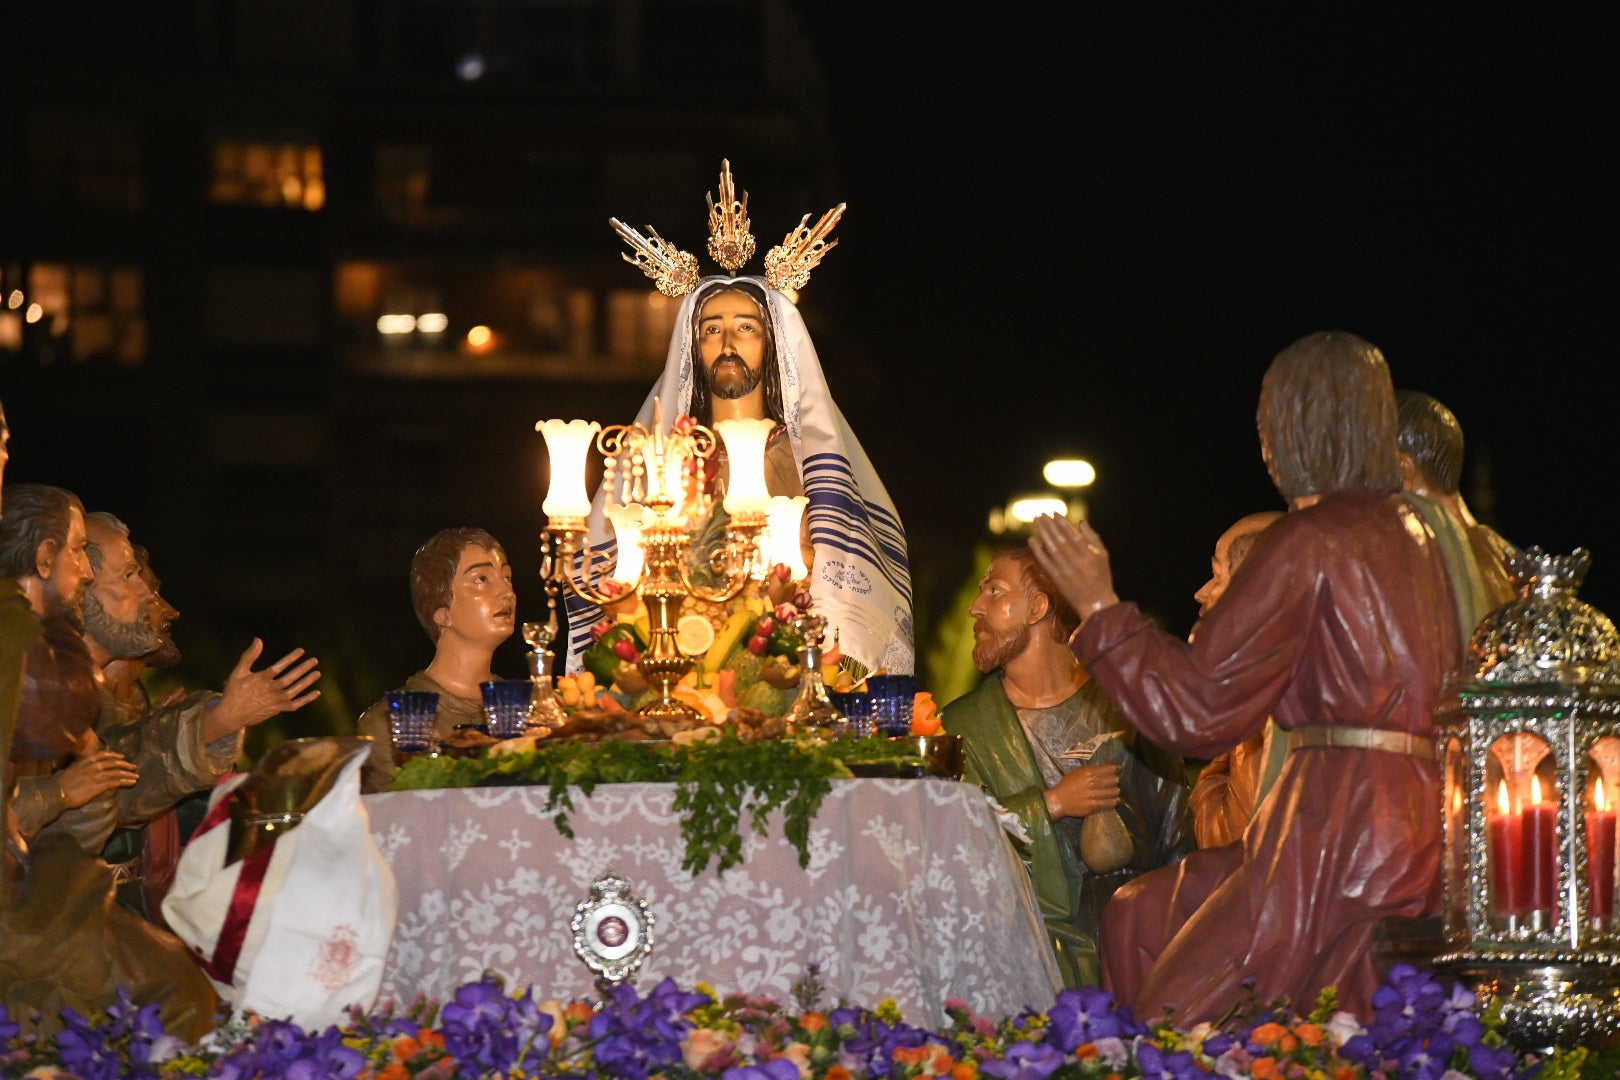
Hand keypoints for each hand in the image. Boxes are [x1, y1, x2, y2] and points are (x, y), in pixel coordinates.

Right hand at [57, 750, 139, 808]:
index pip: (104, 755)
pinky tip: (132, 783)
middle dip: (125, 764)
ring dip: (128, 774)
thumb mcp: (69, 770)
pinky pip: (116, 782)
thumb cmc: (59, 784)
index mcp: (86, 760)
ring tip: (136, 777)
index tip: (122, 756)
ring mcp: (97, 775)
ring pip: (118, 772)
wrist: (56, 793)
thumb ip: (79, 768)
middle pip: (114, 763)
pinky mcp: (99, 785)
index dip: (115, 755)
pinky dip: (126, 781)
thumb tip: (81, 769)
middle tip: (133, 767)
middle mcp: (94, 765)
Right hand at [202, 638, 322, 741]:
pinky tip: (317, 692)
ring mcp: (275, 701)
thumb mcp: (238, 672)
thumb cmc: (234, 691)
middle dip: (303, 669)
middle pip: (290, 679)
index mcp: (260, 680)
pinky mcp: (277, 709)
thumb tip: (258, 639)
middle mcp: (269, 690)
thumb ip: (249, 656)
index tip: (302, 651)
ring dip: (307, 682)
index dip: (290, 658)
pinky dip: (306, 699)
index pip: (279, 667)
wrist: (231, 716)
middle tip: (314, 660)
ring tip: (317, 673)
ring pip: (294, 691)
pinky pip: (295, 705)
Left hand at [1029, 514, 1119, 621]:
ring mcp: (1065, 571)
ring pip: (1051, 548)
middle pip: (1060, 539)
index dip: (1063, 523)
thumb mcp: (1103, 556)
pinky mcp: (1056, 579)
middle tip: (1041, 514)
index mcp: (1090, 555)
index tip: (1054, 513)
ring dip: (1042, 533)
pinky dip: (1037, 551)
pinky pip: (1044, 562)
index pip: (1073, 534)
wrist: (1096, 603)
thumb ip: (1093, 538)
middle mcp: (1077, 562)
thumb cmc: (1101, 577)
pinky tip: (1031, 540)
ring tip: (1036, 521)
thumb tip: (1080, 522)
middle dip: (1049, 525)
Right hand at [1044, 763, 1120, 819]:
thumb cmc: (1067, 785)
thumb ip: (1090, 770)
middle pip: (1114, 780)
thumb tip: (1104, 769)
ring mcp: (1093, 795)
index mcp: (1088, 772)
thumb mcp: (1077, 772)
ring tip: (1114, 791)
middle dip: (1115, 780)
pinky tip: (1115, 800)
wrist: (1059, 800)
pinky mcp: (1093, 806)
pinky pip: (1110, 803)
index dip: (1116, 769)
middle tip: (1114, 782)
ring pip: (1114, 792)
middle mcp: (1092, 783)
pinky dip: (1114, 801)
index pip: (1109, 769)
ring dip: (1115, 791)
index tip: (1119, 769)